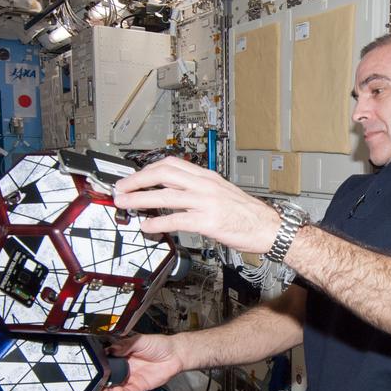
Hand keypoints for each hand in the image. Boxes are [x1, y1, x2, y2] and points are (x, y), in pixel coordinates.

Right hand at [100, 333, 184, 390]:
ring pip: (115, 386)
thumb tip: (111, 349)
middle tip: (92, 382)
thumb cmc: (159, 345)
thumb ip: (125, 345)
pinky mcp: (139, 386)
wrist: (175, 354)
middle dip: (99, 380)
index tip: (91, 367)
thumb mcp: (140, 340)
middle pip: (108, 376)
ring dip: (107, 390)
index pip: (106, 361)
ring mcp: (131, 377)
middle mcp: (125, 367)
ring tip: (100, 390)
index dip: (99, 365)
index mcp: (122, 354)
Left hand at [112, 157, 280, 253]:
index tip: (133, 177)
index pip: (171, 164)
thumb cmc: (248, 214)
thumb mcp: (222, 193)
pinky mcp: (208, 221)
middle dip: (137, 180)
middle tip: (121, 188)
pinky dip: (157, 222)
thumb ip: (199, 190)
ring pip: (165, 195)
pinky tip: (147, 226)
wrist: (270, 227)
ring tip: (125, 204)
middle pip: (163, 173)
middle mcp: (205, 185)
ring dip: (140, 199)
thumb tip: (175, 193)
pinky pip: (176, 219)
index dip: (147, 169)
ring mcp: (206, 202)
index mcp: (207, 176)